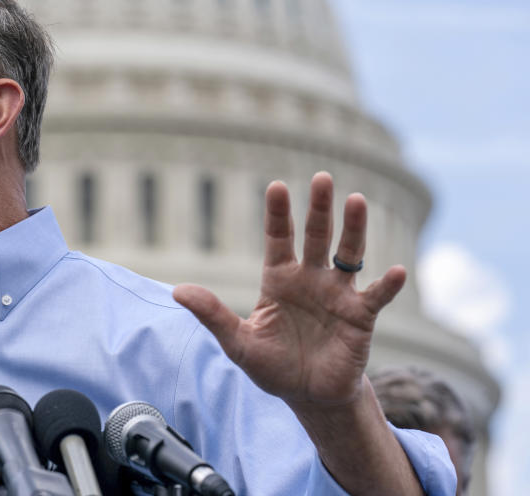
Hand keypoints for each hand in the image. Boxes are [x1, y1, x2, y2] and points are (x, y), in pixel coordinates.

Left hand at [173, 171, 405, 409]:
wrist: (309, 396)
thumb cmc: (273, 366)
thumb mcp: (238, 343)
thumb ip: (212, 315)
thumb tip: (177, 291)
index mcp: (279, 279)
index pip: (279, 238)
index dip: (278, 213)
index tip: (277, 186)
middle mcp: (311, 279)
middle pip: (317, 236)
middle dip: (319, 208)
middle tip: (323, 178)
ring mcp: (338, 295)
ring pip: (348, 255)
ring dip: (353, 229)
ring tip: (356, 201)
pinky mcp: (361, 317)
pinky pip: (376, 296)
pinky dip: (387, 285)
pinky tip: (396, 270)